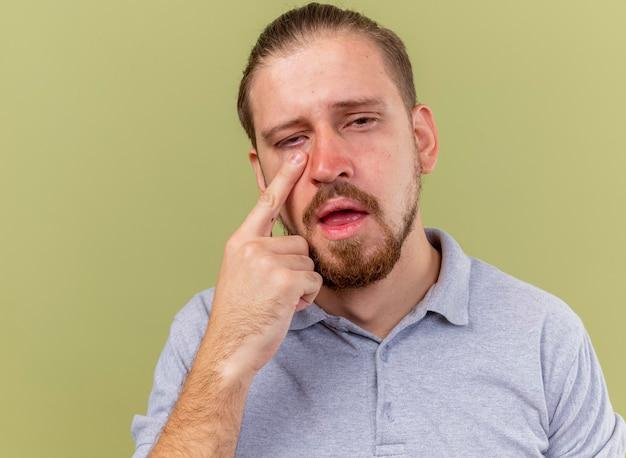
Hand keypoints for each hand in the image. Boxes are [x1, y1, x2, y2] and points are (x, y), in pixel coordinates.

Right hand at [207, 150, 322, 378]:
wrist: (229, 348)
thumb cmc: (239, 315)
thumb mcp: (241, 275)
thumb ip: (260, 253)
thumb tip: (290, 243)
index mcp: (240, 242)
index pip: (265, 203)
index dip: (284, 178)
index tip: (299, 155)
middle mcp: (251, 246)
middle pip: (299, 242)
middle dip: (296, 267)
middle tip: (275, 291)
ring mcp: (267, 261)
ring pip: (308, 262)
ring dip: (301, 284)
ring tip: (277, 300)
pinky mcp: (284, 279)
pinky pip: (314, 280)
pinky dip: (306, 297)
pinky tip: (286, 308)